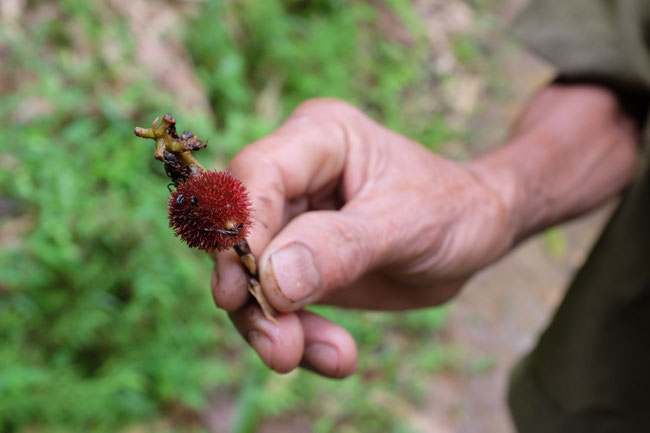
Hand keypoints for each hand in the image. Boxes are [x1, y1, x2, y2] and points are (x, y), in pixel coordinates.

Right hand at [211, 99, 514, 376]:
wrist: (475, 234)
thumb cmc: (451, 209)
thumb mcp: (406, 224)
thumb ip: (340, 248)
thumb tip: (271, 281)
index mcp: (318, 138)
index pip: (257, 174)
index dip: (241, 231)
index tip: (242, 290)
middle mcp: (294, 176)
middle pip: (240, 234)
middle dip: (254, 297)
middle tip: (280, 349)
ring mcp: (292, 221)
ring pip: (250, 279)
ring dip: (275, 327)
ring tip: (330, 358)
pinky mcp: (297, 264)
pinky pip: (277, 305)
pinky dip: (299, 337)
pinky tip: (337, 356)